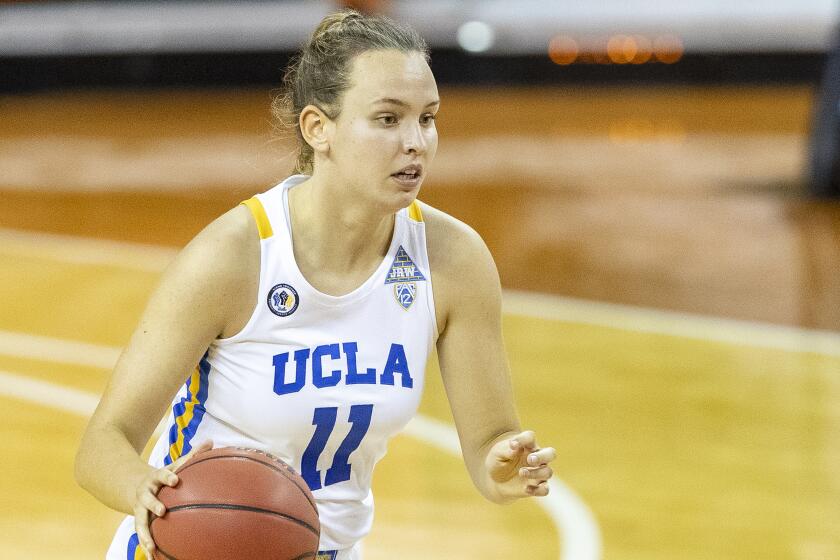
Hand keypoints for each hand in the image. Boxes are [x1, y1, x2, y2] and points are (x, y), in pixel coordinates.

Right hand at [134, 440, 212, 558]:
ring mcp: (140, 509)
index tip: (175, 480)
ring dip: (145, 535)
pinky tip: (153, 559)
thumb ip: (192, 456)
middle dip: (153, 505)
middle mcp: (145, 494)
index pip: (162, 474)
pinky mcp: (139, 522)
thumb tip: (211, 442)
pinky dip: (146, 546)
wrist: (136, 486)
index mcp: (156, 478)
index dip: (168, 476)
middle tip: (162, 511)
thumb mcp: (175, 465)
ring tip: (151, 547)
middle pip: (147, 499)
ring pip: (140, 522)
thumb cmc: (164, 476)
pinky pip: (142, 535)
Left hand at [485, 430, 554, 500]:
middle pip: (551, 453)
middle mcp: (536, 457)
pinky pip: (545, 490)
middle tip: (530, 460)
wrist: (495, 479)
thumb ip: (506, 449)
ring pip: (548, 472)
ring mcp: (538, 472)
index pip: (530, 437)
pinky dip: (538, 490)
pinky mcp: (536, 486)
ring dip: (536, 473)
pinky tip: (526, 489)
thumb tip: (514, 447)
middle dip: (542, 457)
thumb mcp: (497, 453)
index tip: (512, 445)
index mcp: (526, 445)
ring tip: (521, 472)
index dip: (523, 439)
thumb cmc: (498, 460)